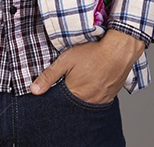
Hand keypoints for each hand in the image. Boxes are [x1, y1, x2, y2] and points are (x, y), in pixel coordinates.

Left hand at [29, 30, 144, 103]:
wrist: (119, 50)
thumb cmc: (92, 53)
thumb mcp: (66, 60)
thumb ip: (49, 76)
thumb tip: (34, 90)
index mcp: (75, 95)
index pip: (60, 103)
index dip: (56, 94)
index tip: (57, 86)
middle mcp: (89, 102)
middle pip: (73, 104)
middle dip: (69, 94)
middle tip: (72, 79)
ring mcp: (101, 100)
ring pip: (86, 102)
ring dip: (82, 94)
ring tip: (83, 80)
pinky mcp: (110, 96)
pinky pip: (98, 100)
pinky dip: (93, 93)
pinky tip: (93, 82)